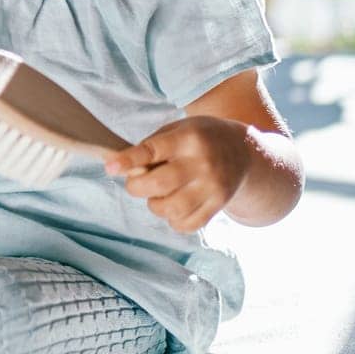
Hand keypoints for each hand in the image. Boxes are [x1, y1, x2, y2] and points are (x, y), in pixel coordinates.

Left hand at [103, 117, 255, 233]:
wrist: (244, 151)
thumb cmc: (199, 138)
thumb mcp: (177, 129)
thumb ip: (151, 147)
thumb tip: (124, 169)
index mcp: (189, 139)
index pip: (154, 150)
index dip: (129, 160)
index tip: (110, 167)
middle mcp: (203, 164)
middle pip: (160, 184)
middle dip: (137, 187)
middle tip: (136, 183)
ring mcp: (213, 187)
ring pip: (172, 208)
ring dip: (155, 205)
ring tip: (157, 195)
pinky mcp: (219, 205)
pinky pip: (188, 224)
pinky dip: (173, 220)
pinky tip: (173, 207)